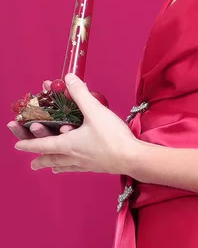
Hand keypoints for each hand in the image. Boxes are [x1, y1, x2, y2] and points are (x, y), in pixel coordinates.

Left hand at [13, 73, 138, 174]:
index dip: (29, 144)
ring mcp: (85, 164)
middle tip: (33, 163)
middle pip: (51, 160)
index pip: (43, 144)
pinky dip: (71, 167)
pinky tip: (77, 166)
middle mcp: (73, 156)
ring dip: (55, 165)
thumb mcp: (95, 111)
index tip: (17, 145)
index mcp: (68, 144)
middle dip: (40, 160)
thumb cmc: (111, 136)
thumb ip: (80, 94)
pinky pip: (78, 168)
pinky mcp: (96, 167)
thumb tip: (68, 78)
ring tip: (51, 167)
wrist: (130, 157)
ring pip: (64, 166)